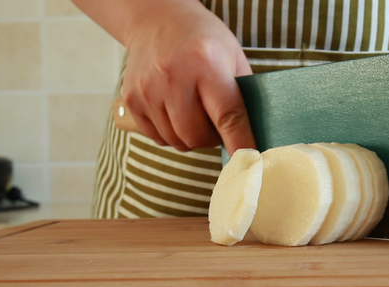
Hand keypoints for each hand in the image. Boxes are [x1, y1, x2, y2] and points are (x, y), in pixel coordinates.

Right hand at [122, 0, 255, 153]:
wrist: (156, 19)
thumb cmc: (202, 39)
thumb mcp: (232, 56)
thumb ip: (244, 95)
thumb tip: (256, 137)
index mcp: (205, 63)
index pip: (228, 116)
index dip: (240, 144)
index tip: (250, 164)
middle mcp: (173, 76)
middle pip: (196, 136)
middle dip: (211, 138)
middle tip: (214, 122)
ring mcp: (148, 89)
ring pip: (177, 141)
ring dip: (190, 136)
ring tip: (194, 112)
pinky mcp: (132, 99)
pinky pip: (157, 138)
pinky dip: (171, 134)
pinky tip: (175, 111)